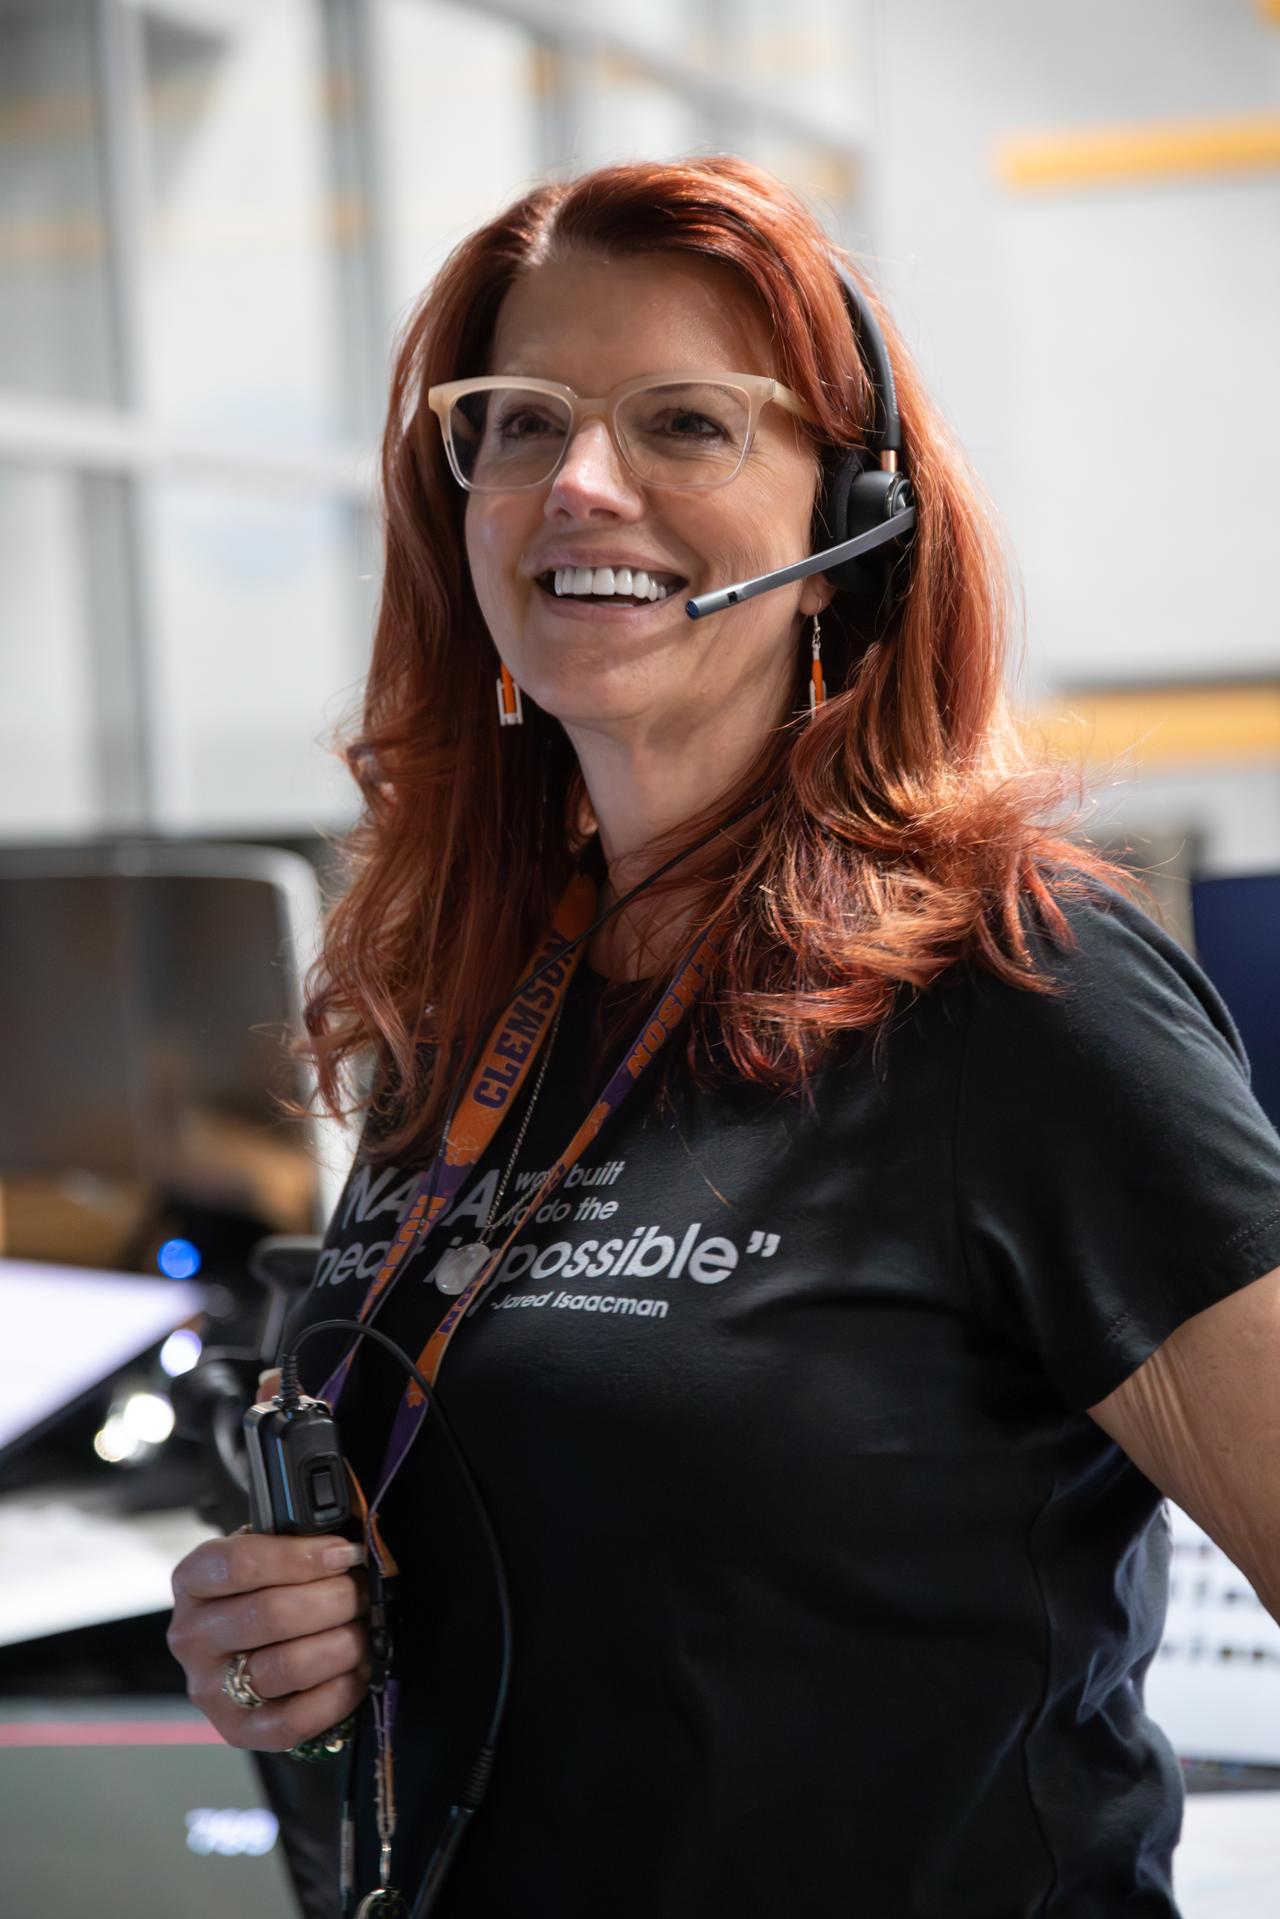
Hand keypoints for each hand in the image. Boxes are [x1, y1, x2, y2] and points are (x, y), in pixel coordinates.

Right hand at [167, 1529, 371, 1750]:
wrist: (251, 1645)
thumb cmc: (268, 1587)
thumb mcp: (270, 1551)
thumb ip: (297, 1539)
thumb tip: (346, 1546)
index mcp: (193, 1581)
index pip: (239, 1564)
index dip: (302, 1557)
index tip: (344, 1554)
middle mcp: (193, 1637)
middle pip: (271, 1614)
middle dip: (335, 1599)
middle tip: (363, 1592)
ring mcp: (212, 1689)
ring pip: (289, 1666)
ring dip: (343, 1644)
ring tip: (363, 1629)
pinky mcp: (238, 1731)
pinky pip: (295, 1720)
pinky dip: (338, 1692)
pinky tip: (355, 1670)